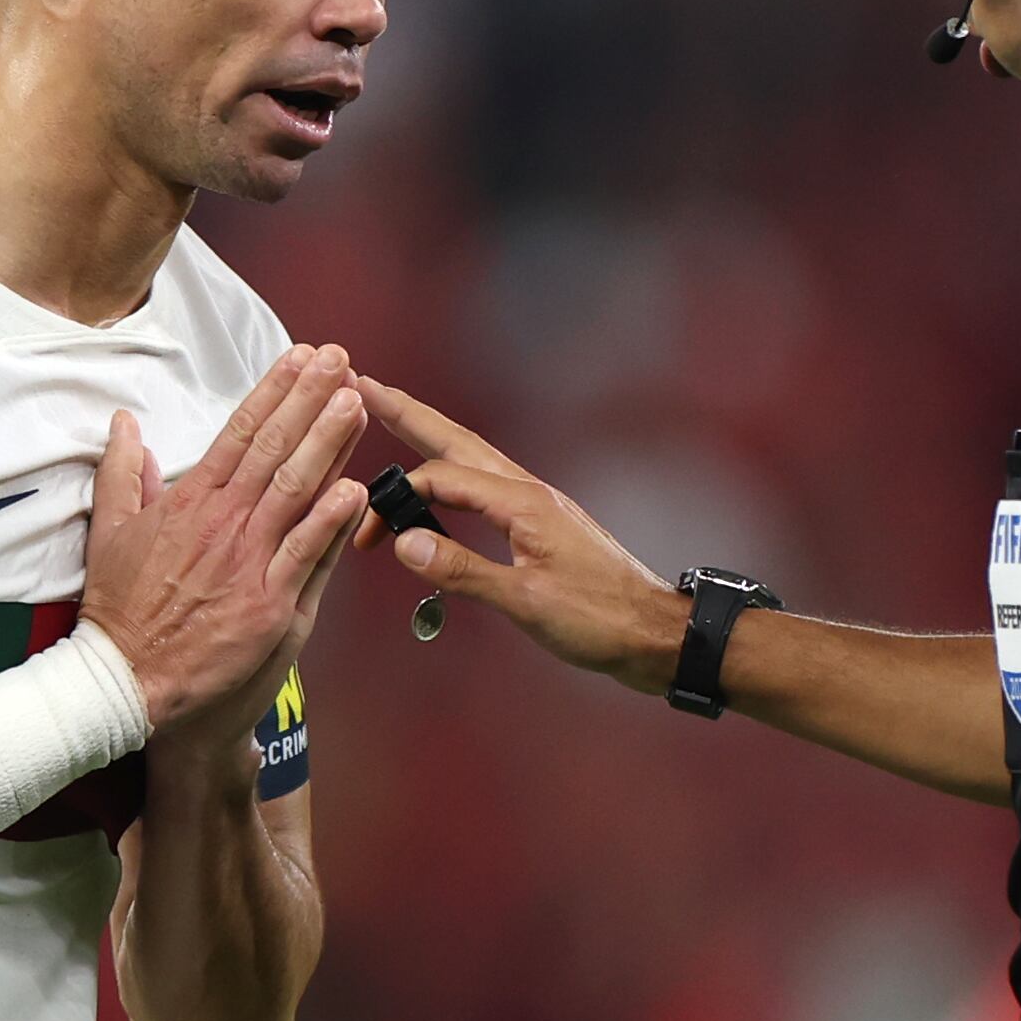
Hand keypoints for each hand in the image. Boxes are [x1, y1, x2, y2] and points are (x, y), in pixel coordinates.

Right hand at [86, 345, 369, 736]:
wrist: (127, 683)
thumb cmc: (120, 612)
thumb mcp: (109, 533)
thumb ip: (122, 473)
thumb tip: (125, 424)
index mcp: (189, 503)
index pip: (239, 433)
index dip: (275, 391)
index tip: (302, 357)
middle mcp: (222, 524)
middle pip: (274, 450)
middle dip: (310, 401)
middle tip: (340, 361)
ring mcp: (248, 564)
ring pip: (296, 492)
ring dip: (329, 445)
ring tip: (356, 404)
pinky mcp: (268, 605)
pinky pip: (307, 556)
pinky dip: (332, 522)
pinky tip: (357, 490)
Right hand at [351, 379, 690, 691]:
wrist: (653, 634)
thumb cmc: (600, 619)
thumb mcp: (525, 601)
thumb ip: (463, 571)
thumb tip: (405, 544)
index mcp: (522, 503)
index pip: (442, 480)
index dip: (397, 500)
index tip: (367, 532)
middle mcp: (528, 492)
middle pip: (457, 442)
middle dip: (410, 415)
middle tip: (368, 386)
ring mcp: (537, 506)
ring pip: (473, 460)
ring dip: (431, 439)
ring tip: (397, 419)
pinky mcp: (541, 527)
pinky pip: (485, 488)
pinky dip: (454, 476)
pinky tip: (446, 486)